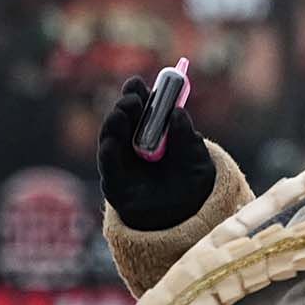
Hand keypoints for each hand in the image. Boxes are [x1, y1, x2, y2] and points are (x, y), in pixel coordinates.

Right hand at [97, 75, 216, 230]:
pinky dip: (107, 153)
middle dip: (126, 106)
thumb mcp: (197, 160)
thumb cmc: (192, 185)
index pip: (142, 110)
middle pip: (124, 121)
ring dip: (114, 124)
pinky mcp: (115, 185)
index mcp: (153, 134)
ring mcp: (122, 165)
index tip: (139, 84)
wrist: (188, 220)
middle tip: (133, 98)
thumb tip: (178, 112)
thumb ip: (188, 139)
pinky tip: (110, 142)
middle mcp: (133, 146)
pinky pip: (108, 167)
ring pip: (112, 139)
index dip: (138, 95)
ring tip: (121, 113)